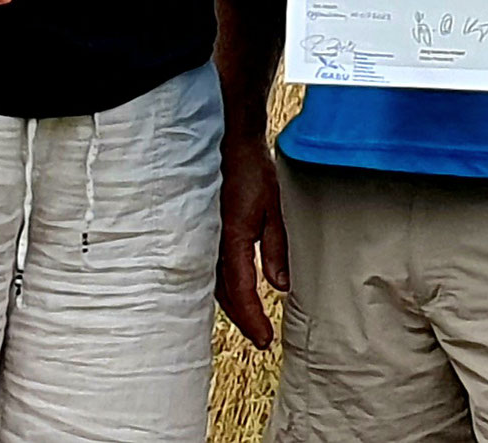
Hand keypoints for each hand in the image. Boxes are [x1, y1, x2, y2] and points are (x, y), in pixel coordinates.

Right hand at [215, 135, 288, 348]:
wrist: (233, 147)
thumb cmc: (255, 173)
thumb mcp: (275, 209)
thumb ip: (276, 248)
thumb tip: (280, 285)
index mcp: (232, 238)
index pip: (241, 290)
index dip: (252, 318)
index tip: (265, 339)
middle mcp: (215, 243)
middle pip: (225, 294)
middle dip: (242, 319)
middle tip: (261, 338)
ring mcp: (207, 239)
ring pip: (216, 285)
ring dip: (233, 306)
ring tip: (252, 323)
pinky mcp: (208, 235)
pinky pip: (213, 270)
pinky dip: (225, 289)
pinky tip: (235, 296)